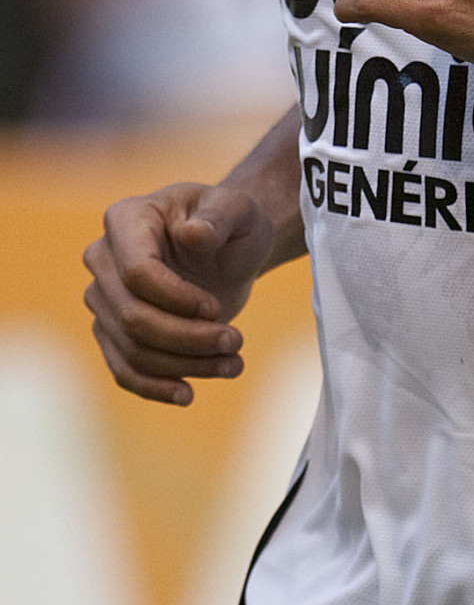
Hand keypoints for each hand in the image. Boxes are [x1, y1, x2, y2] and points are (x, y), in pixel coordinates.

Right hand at [83, 182, 274, 404]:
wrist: (228, 248)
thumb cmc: (231, 222)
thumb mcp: (238, 209)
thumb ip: (220, 215)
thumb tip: (193, 234)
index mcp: (126, 219)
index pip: (137, 273)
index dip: (178, 299)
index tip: (216, 308)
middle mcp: (103, 257)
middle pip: (133, 317)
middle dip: (188, 338)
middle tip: (236, 342)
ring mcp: (104, 297)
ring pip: (132, 348)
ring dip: (184, 366)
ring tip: (233, 365)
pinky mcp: (113, 330)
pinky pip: (123, 368)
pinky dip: (155, 387)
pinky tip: (188, 395)